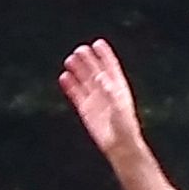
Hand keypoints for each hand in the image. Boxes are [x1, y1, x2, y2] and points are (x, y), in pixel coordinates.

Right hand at [59, 39, 144, 156]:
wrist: (120, 146)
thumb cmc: (125, 127)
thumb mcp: (119, 108)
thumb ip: (110, 92)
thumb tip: (100, 77)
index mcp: (119, 88)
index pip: (111, 67)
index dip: (105, 55)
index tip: (98, 43)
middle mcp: (107, 91)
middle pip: (95, 71)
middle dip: (88, 60)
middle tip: (80, 50)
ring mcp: (96, 99)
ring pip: (84, 80)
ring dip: (78, 70)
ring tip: (69, 60)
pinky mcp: (86, 109)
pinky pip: (76, 94)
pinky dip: (70, 85)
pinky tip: (63, 77)